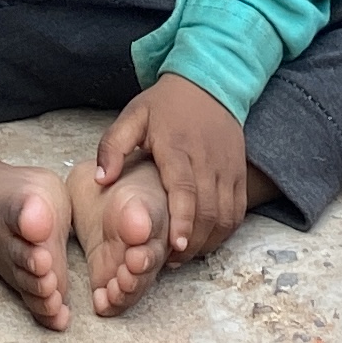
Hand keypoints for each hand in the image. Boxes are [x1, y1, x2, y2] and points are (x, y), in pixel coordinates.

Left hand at [93, 74, 252, 264]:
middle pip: (208, 210)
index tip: (174, 246)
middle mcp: (208, 159)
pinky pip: (238, 211)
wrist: (209, 83)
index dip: (182, 220)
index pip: (185, 189)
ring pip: (226, 215)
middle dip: (192, 242)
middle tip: (170, 259)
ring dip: (208, 240)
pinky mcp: (240, 173)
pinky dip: (224, 231)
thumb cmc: (165, 105)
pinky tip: (205, 240)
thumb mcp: (132, 116)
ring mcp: (229, 167)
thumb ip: (113, 147)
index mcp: (178, 146)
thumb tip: (101, 180)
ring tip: (184, 253)